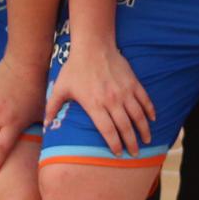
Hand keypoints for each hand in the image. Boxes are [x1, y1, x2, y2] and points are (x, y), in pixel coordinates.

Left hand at [45, 32, 154, 157]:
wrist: (93, 46)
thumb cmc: (75, 67)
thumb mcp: (60, 88)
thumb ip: (52, 107)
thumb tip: (46, 125)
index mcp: (94, 105)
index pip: (108, 130)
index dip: (114, 144)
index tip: (118, 153)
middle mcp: (112, 100)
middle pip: (125, 127)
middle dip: (131, 143)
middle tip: (134, 153)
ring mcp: (124, 91)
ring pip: (138, 115)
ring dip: (144, 130)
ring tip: (147, 140)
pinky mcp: (133, 82)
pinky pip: (144, 100)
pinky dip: (150, 110)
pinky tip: (152, 119)